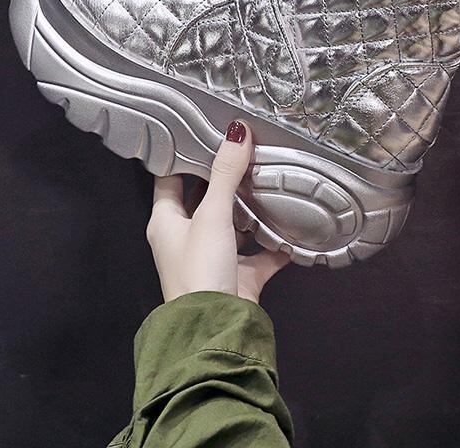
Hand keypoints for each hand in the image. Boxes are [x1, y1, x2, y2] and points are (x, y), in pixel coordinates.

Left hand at [146, 120, 289, 303]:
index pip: (170, 179)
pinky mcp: (239, 276)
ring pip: (233, 225)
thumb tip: (236, 131)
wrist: (216, 328)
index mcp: (166, 222)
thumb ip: (225, 173)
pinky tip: (293, 228)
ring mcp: (214, 258)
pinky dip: (276, 242)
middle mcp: (186, 238)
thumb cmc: (199, 269)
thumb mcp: (211, 214)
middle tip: (247, 150)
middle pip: (204, 200)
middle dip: (224, 179)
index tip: (206, 132)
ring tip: (271, 180)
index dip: (185, 156)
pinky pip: (260, 253)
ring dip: (250, 208)